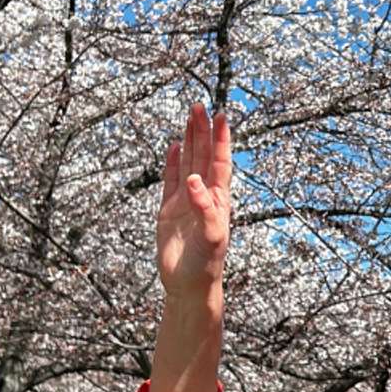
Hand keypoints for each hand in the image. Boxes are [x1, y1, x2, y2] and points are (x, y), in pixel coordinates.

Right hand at [155, 102, 230, 303]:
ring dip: (189, 141)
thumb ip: (205, 208)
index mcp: (218, 199)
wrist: (188, 285)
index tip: (221, 116)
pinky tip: (174, 146)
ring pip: (188, 163)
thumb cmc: (205, 264)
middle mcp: (204, 195)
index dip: (221, 139)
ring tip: (189, 117)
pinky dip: (172, 162)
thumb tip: (195, 180)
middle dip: (202, 131)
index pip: (220, 162)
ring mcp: (186, 201)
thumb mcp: (211, 236)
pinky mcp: (169, 210)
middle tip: (200, 106)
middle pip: (203, 156)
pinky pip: (170, 180)